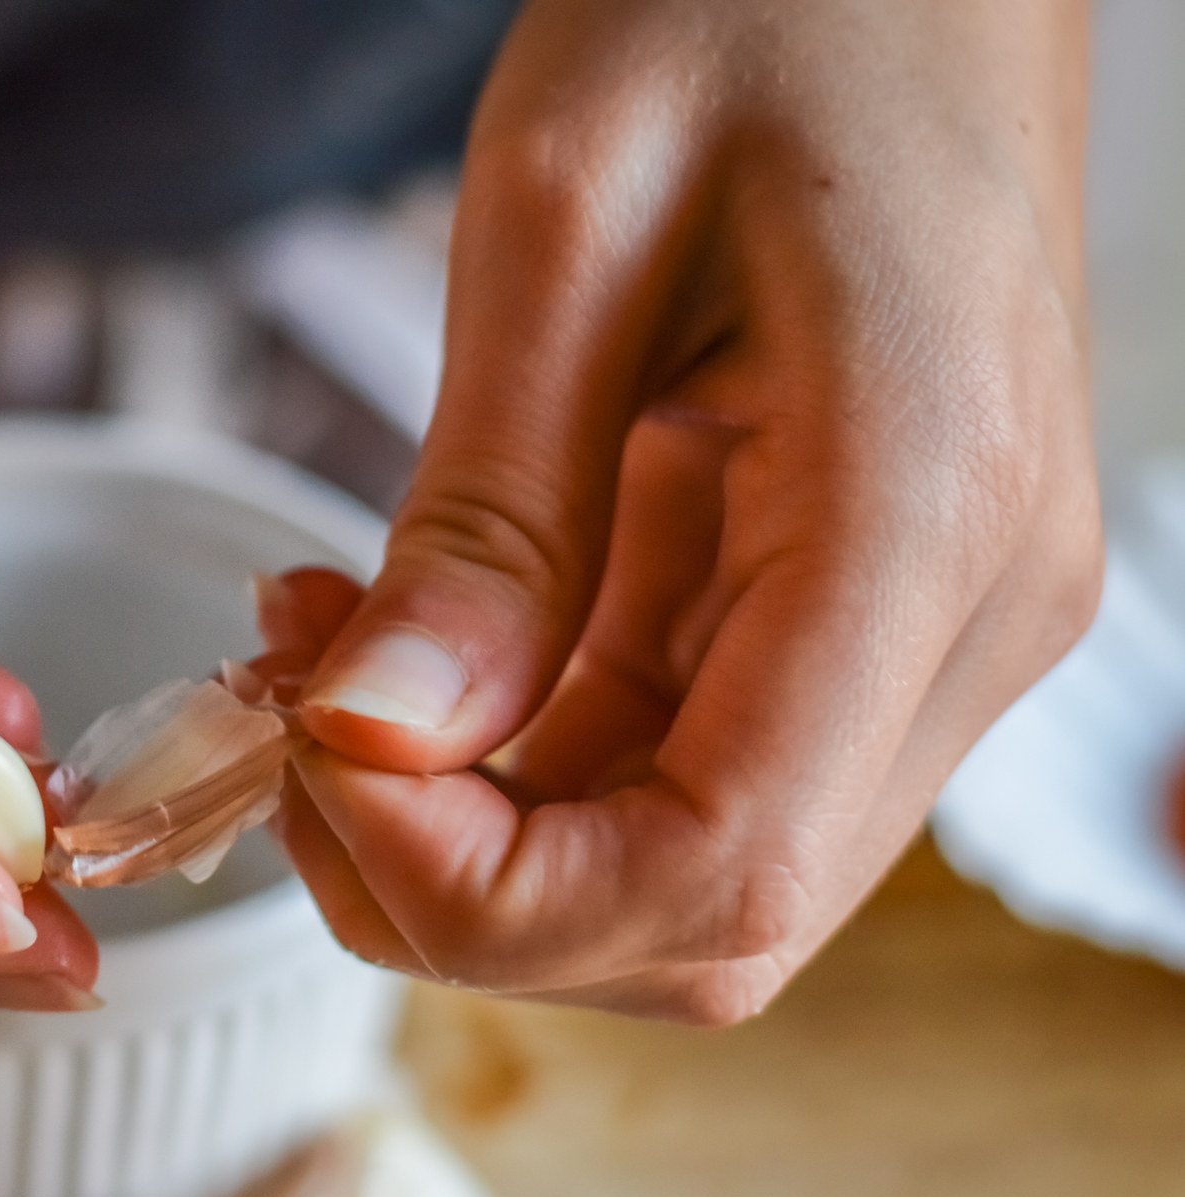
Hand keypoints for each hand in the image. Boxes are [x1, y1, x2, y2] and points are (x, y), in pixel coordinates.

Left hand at [279, 0, 1099, 1022]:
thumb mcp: (574, 223)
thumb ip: (486, 513)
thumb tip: (376, 741)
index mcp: (926, 523)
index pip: (715, 869)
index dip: (480, 887)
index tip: (315, 758)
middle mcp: (964, 622)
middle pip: (703, 916)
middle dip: (457, 883)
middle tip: (290, 731)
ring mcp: (922, 628)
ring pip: (677, 864)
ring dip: (470, 823)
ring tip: (316, 666)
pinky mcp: (855, 605)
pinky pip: (671, 760)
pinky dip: (512, 753)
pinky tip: (398, 647)